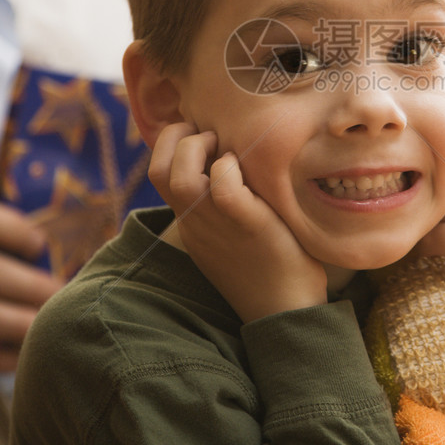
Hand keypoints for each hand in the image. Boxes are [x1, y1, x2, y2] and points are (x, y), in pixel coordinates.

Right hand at [149, 123, 326, 322]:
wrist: (286, 310)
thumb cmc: (269, 266)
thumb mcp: (232, 232)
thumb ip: (223, 203)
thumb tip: (232, 164)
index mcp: (190, 221)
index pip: (157, 172)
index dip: (172, 143)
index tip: (202, 134)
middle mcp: (195, 221)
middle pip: (159, 170)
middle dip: (179, 137)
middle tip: (212, 135)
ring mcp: (217, 224)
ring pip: (180, 176)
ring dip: (199, 148)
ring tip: (225, 148)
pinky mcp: (247, 225)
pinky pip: (223, 186)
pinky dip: (230, 168)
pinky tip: (246, 168)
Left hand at [415, 131, 444, 317]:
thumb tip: (439, 141)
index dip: (444, 163)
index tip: (436, 182)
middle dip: (433, 192)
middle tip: (421, 207)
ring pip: (437, 202)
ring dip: (427, 219)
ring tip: (427, 228)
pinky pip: (433, 235)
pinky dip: (425, 245)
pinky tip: (430, 250)